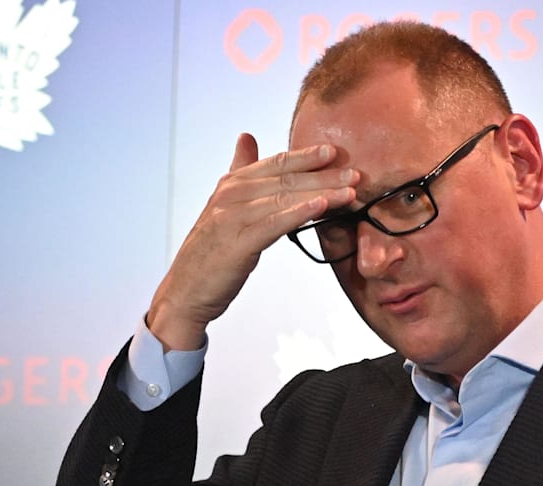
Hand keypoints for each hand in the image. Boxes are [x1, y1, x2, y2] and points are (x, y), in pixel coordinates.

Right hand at [147, 133, 357, 350]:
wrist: (186, 290)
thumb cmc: (212, 250)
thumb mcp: (226, 206)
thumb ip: (241, 171)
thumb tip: (247, 137)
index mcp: (232, 183)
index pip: (276, 163)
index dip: (307, 156)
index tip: (335, 151)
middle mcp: (231, 194)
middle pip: (286, 179)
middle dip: (324, 175)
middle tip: (356, 173)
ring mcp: (233, 217)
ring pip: (285, 199)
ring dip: (321, 193)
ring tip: (351, 191)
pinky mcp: (238, 242)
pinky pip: (275, 223)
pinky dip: (300, 213)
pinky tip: (323, 208)